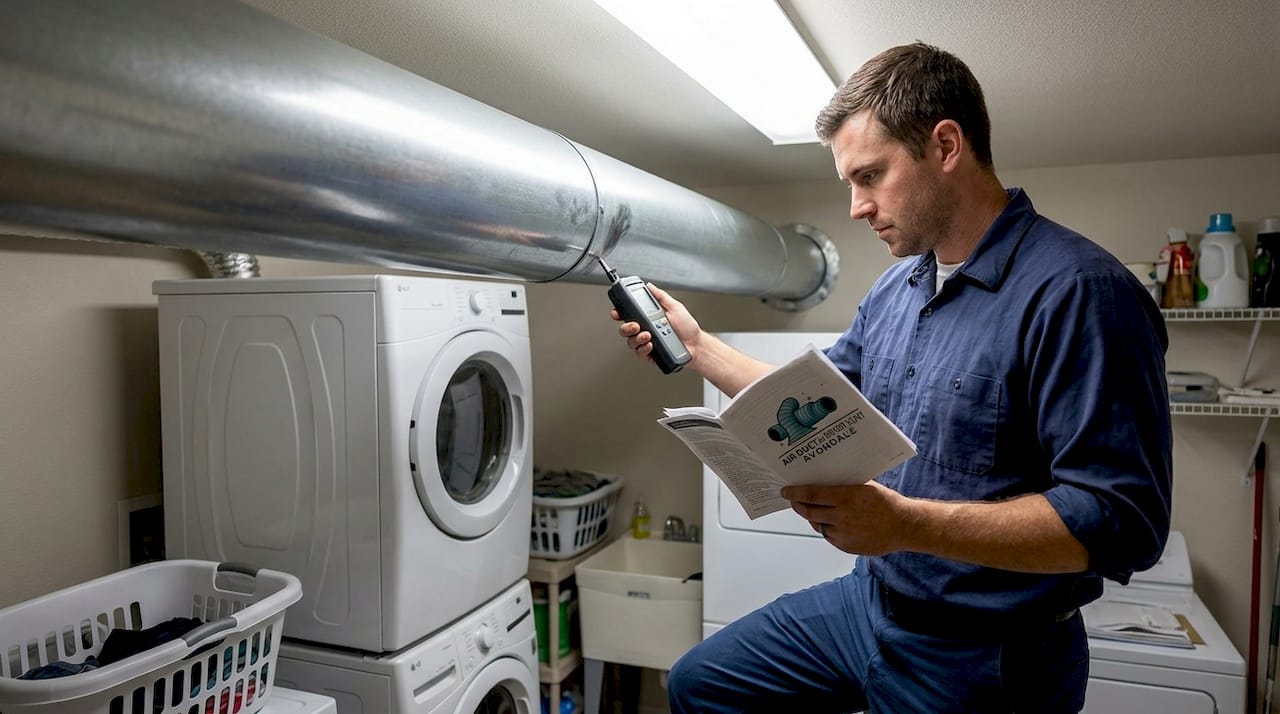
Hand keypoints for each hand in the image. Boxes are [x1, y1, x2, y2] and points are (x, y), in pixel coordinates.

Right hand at [611, 283, 701, 364]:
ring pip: (631, 342)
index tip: (617, 312)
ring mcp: (647, 343)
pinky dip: (644, 349)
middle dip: (627, 327)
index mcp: (648, 318)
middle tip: (636, 326)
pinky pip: (640, 353)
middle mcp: (645, 330)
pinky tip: (651, 345)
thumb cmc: (687, 328)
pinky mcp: (651, 354)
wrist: (696, 345)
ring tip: (648, 335)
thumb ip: (661, 296)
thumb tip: (650, 286)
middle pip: (625, 329)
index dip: (619, 313)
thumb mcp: (675, 307)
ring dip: (637, 338)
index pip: (628, 315)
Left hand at [782, 481, 910, 555]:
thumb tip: (824, 481)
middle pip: (809, 512)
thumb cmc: (887, 503)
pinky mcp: (847, 546)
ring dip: (813, 518)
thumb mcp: (866, 486)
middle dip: (798, 505)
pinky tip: (830, 522)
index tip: (786, 490)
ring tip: (812, 510)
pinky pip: (829, 536)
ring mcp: (844, 534)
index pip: (812, 494)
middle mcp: (842, 516)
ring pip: (818, 525)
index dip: (795, 492)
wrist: (904, 526)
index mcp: (846, 497)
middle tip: (793, 499)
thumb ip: (844, 486)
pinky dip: (827, 529)